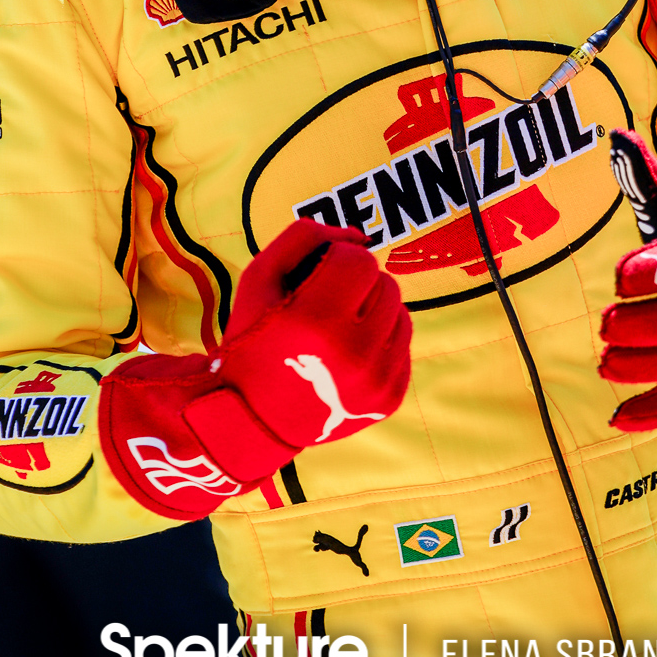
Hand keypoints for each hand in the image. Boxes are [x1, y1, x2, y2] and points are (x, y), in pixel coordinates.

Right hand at [100, 221, 411, 516]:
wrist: (252, 421)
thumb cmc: (254, 341)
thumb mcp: (259, 278)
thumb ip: (305, 237)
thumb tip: (359, 235)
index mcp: (316, 320)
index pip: (358, 258)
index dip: (336, 259)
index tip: (317, 276)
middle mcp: (353, 353)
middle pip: (385, 283)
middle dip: (358, 284)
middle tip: (328, 303)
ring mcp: (376, 381)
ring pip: (400, 312)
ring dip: (373, 310)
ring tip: (339, 328)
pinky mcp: (390, 398)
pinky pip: (404, 345)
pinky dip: (381, 342)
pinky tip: (349, 354)